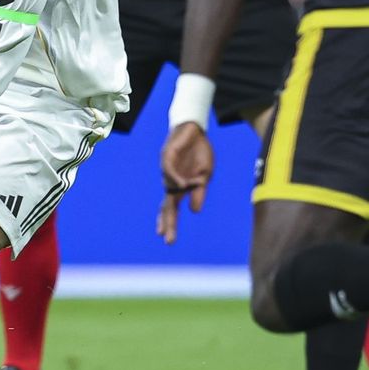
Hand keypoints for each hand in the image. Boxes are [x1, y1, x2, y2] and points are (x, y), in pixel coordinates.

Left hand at [158, 123, 212, 244]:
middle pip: (166, 204)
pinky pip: (169, 171)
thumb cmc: (199, 152)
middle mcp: (171, 181)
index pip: (172, 209)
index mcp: (181, 187)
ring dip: (180, 192)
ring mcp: (167, 170)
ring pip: (170, 188)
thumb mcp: (205, 174)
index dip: (169, 222)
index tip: (167, 239)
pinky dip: (176, 179)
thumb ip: (199, 192)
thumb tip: (194, 211)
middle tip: (163, 237)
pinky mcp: (166, 156)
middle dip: (166, 220)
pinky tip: (183, 184)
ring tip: (194, 184)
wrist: (195, 130)